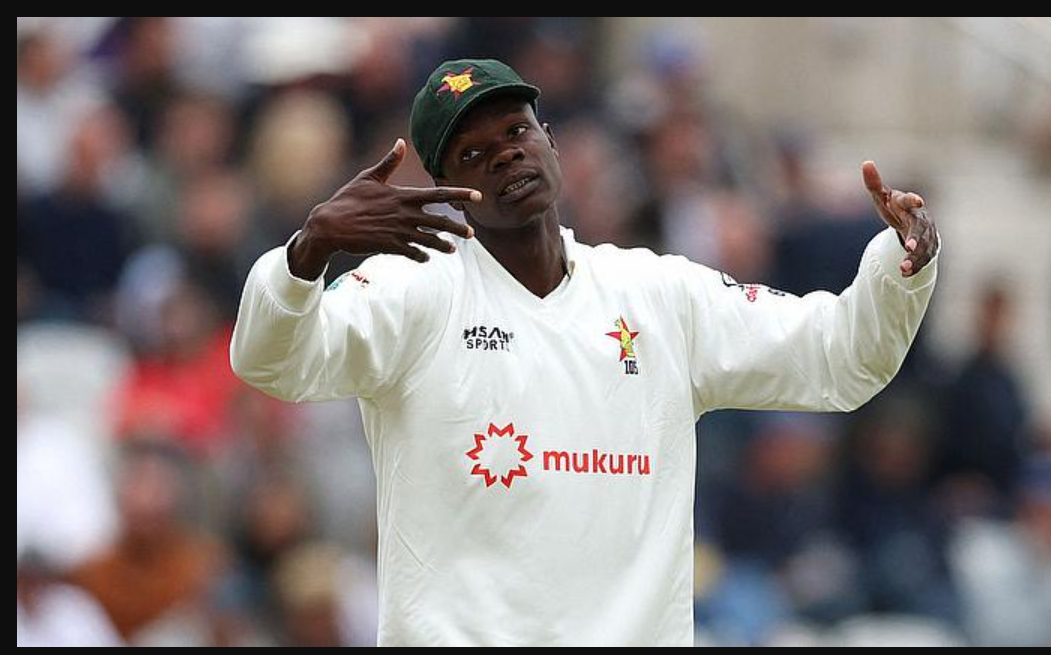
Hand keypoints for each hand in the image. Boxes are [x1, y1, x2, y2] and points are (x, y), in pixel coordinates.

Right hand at [289, 139, 480, 279]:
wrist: (329, 225)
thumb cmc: (347, 199)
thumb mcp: (368, 177)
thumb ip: (388, 162)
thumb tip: (400, 142)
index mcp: (402, 195)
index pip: (438, 194)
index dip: (460, 195)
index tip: (478, 196)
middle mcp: (404, 214)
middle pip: (440, 221)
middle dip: (458, 228)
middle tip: (471, 233)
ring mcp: (398, 232)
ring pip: (429, 240)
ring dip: (442, 245)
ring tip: (452, 249)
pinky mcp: (390, 246)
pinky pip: (412, 252)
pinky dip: (421, 255)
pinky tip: (425, 257)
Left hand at [862, 160, 938, 276]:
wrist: (912, 220)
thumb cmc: (894, 206)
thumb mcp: (882, 196)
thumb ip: (874, 183)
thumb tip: (866, 163)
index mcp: (907, 204)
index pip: (910, 201)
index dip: (913, 200)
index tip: (918, 201)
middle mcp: (920, 218)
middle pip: (920, 229)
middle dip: (916, 239)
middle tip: (909, 248)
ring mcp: (926, 234)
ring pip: (924, 247)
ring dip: (915, 258)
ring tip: (903, 269)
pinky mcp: (928, 247)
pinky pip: (924, 258)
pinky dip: (916, 266)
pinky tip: (906, 274)